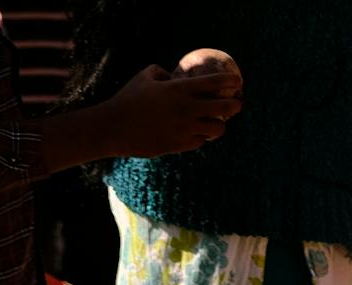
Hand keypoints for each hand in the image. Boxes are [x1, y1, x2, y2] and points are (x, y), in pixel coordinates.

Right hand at [104, 64, 243, 157]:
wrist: (115, 128)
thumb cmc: (128, 99)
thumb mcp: (144, 77)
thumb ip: (163, 72)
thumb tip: (174, 76)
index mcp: (179, 89)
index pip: (213, 83)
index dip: (229, 81)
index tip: (237, 82)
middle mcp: (187, 109)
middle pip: (225, 108)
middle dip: (235, 105)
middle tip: (237, 104)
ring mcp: (186, 129)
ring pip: (219, 129)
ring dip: (220, 125)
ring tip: (218, 122)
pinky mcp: (181, 145)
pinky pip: (202, 141)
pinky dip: (203, 136)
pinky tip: (199, 133)